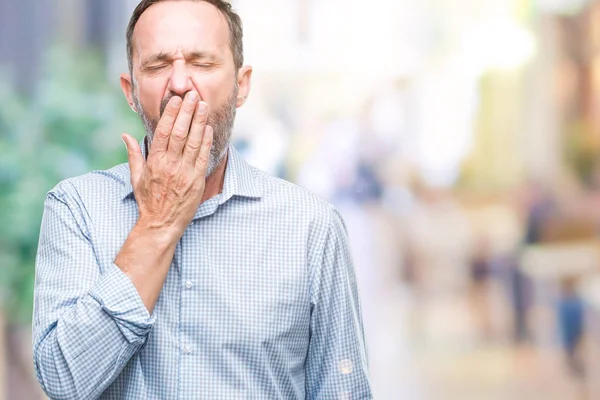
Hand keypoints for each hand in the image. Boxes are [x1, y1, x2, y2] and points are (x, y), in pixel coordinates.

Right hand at [121, 91, 213, 243]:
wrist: (161, 225)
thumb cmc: (148, 201)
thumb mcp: (136, 177)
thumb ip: (134, 154)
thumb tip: (126, 135)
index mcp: (154, 162)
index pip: (163, 132)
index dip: (171, 114)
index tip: (176, 100)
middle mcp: (169, 165)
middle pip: (179, 133)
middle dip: (187, 112)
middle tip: (193, 95)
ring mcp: (184, 173)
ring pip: (193, 142)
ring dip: (199, 122)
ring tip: (204, 105)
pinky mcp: (196, 181)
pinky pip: (202, 157)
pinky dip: (206, 141)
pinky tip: (208, 128)